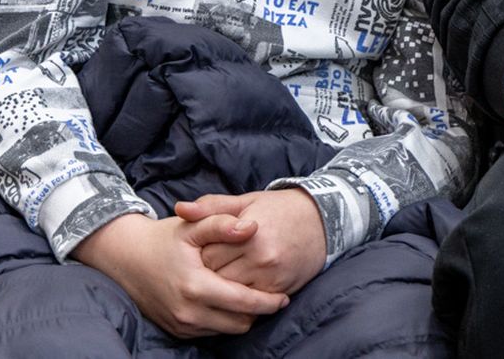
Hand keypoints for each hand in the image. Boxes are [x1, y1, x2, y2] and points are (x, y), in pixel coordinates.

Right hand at [71, 212, 289, 336]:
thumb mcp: (192, 226)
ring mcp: (181, 324)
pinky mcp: (177, 330)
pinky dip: (224, 320)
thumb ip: (222, 224)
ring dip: (242, 317)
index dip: (268, 302)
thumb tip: (252, 226)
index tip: (284, 297)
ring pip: (227, 330)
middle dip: (258, 312)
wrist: (127, 258)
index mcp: (195, 286)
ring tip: (253, 297)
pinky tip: (230, 302)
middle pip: (239, 323)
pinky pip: (211, 332)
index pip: (243, 303)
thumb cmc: (164, 239)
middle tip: (272, 296)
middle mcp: (188, 311)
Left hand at [176, 190, 327, 296]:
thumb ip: (211, 206)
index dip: (199, 253)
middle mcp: (260, 257)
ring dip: (222, 287)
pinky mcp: (280, 290)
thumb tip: (180, 209)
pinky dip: (240, 297)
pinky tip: (239, 286)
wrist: (324, 220)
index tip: (200, 249)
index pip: (206, 253)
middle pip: (215, 275)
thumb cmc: (280, 209)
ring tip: (222, 275)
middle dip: (207, 272)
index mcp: (249, 232)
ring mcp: (271, 276)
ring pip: (230, 292)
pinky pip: (250, 303)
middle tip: (208, 265)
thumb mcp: (246, 201)